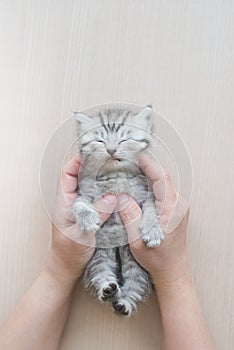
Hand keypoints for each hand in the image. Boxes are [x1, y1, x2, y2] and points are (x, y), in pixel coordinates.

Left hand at [45, 155, 116, 286]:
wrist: (66, 268)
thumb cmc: (68, 253)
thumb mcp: (83, 235)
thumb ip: (95, 215)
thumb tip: (112, 197)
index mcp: (64, 202)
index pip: (67, 174)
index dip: (78, 161)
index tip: (93, 154)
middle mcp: (71, 201)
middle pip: (80, 176)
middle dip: (93, 166)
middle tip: (110, 159)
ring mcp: (80, 206)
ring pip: (89, 186)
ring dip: (100, 177)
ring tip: (116, 170)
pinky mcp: (88, 213)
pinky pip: (96, 197)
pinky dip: (105, 191)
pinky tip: (117, 189)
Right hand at [117, 152, 189, 285]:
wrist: (172, 272)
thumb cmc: (158, 259)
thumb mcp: (138, 239)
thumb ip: (130, 215)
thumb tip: (122, 195)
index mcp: (171, 209)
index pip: (161, 179)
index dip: (149, 164)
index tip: (137, 155)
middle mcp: (178, 205)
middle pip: (163, 178)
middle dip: (148, 166)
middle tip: (130, 160)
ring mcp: (178, 208)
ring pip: (163, 184)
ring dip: (149, 175)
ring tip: (132, 169)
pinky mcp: (174, 211)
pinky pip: (163, 191)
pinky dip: (151, 184)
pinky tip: (138, 185)